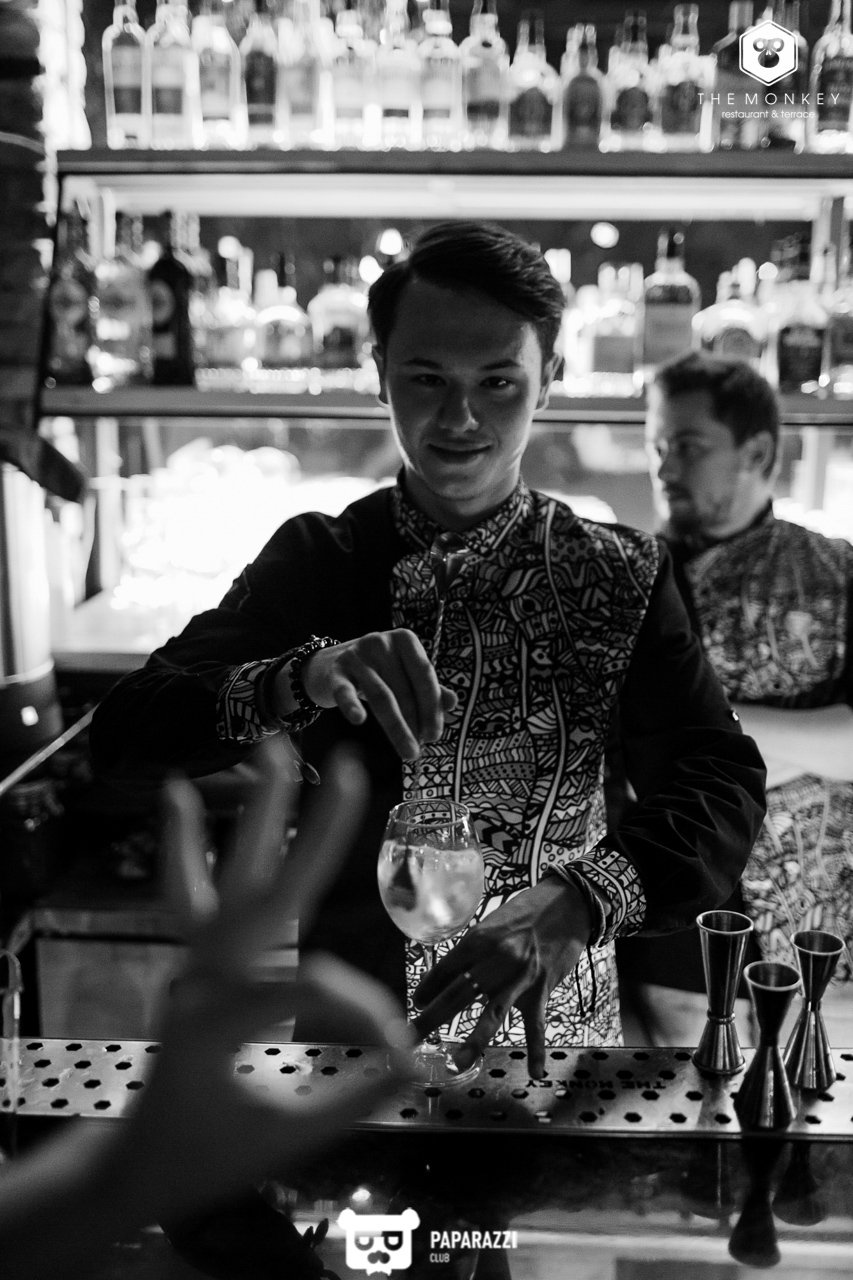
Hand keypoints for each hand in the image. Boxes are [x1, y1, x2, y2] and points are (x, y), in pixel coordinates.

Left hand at [105, 738, 413, 1224]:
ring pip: (224, 874)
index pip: (311, 986)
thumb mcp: (286, 1137)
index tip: (397, 1050)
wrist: (133, 1165)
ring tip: (272, 749)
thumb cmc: (205, 1156)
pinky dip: (187, 843)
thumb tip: (422, 1063)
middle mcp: (201, 976)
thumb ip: (356, 1097)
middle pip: (262, 888)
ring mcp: (192, 961)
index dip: (361, 1014)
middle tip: (346, 771)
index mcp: (220, 1017)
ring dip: (255, 814)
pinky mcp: (193, 957)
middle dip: (312, 831)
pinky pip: (186, 891)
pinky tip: (183, 792)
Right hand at [300, 628, 457, 759]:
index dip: (432, 706)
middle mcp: (381, 642)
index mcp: (404, 640)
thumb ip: (428, 687)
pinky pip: (345, 691)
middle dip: (415, 721)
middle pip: (403, 688)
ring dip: (396, 727)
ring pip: (381, 695)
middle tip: (419, 749)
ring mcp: (357, 655)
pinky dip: (352, 705)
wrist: (329, 664)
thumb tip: (452, 702)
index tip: (435, 734)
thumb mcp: (404, 673)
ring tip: (407, 751)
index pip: (424, 674)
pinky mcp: (336, 671)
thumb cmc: (376, 671)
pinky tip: (358, 720)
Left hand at [412, 878, 593, 1078]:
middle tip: (410, 1038)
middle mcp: (496, 960)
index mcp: (479, 940)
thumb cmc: (525, 913)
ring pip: (492, 1014)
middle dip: (431, 1019)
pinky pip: (536, 1024)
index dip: (427, 989)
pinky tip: (535, 1072)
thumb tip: (448, 978)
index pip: (445, 969)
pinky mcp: (542, 989)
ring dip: (472, 1042)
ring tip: (455, 1063)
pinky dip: (536, 1050)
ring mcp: (520, 978)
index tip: (415, 1005)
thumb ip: (473, 952)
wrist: (567, 904)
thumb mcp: (493, 926)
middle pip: (458, 994)